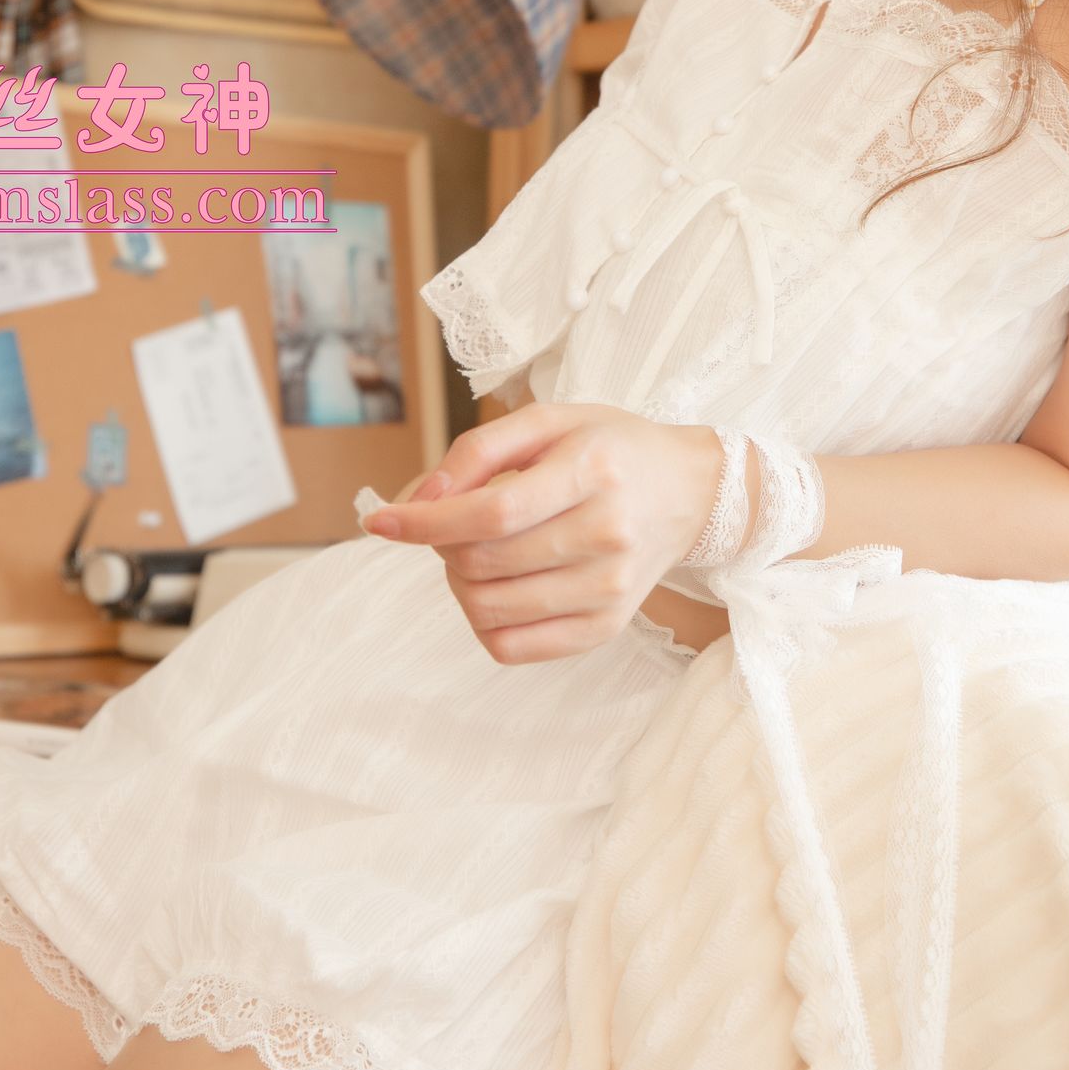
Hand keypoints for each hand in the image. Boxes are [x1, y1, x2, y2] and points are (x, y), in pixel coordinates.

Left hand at [359, 403, 722, 663]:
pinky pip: (512, 648)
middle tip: (453, 523)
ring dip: (458, 583)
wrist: (686, 491)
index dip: (426, 523)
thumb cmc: (608, 449)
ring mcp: (611, 589)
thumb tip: (418, 501)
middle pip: (484, 562)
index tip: (382, 520)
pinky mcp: (607, 627)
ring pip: (490, 609)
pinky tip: (494, 588)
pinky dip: (481, 622)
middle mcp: (609, 534)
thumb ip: (478, 450)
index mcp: (593, 471)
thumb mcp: (549, 421)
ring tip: (474, 553)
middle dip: (442, 545)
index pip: (492, 513)